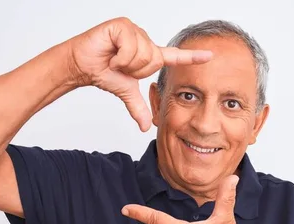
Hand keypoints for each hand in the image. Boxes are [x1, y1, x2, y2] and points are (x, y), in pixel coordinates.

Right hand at [67, 17, 211, 130]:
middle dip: (136, 70)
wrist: (82, 65)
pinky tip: (111, 53)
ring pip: (144, 54)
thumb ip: (138, 107)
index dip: (193, 57)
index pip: (175, 57)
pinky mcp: (123, 25)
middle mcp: (145, 41)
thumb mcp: (126, 92)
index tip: (211, 56)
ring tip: (115, 59)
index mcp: (149, 55)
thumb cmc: (103, 71)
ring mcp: (135, 31)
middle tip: (121, 67)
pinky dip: (120, 57)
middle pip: (154, 60)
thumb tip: (144, 127)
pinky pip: (131, 47)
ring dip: (127, 64)